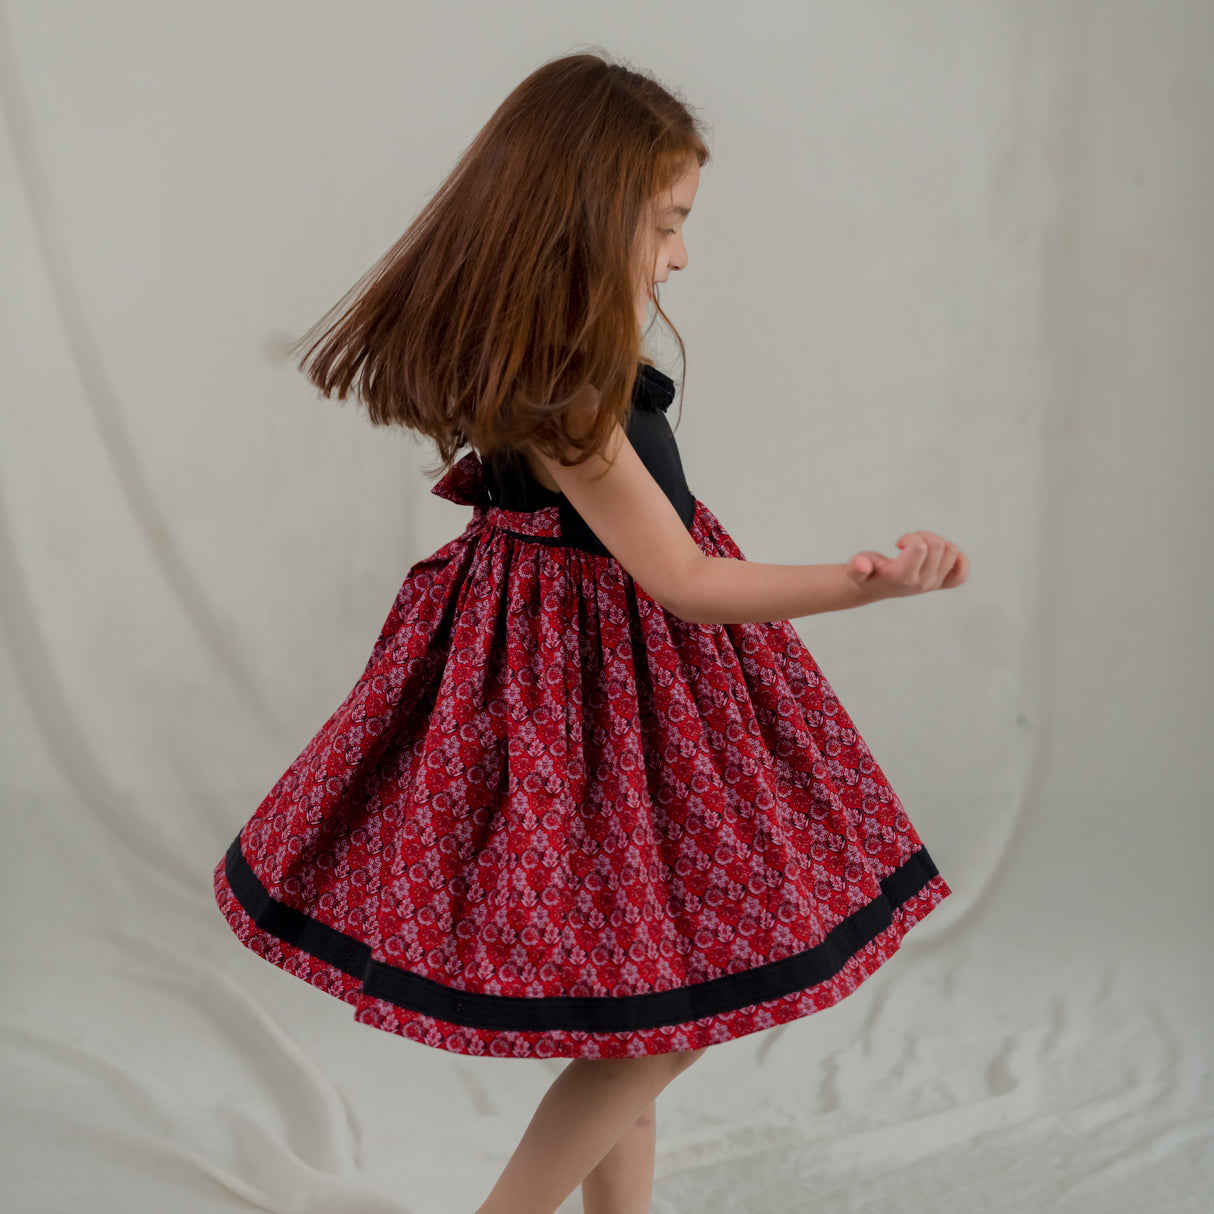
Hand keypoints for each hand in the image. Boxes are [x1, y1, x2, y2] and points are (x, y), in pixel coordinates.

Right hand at [846, 531, 968, 599]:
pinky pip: (961, 572)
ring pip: (951, 551)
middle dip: (924, 536)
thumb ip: (857, 567)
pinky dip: (956, 559)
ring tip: (920, 547)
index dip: (911, 537)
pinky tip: (938, 555)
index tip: (899, 544)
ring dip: (937, 542)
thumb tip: (861, 565)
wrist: (870, 588)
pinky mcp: (939, 584)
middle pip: (939, 546)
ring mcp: (932, 584)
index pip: (921, 547)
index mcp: (902, 577)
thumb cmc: (863, 573)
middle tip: (908, 543)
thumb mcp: (855, 568)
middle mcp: (921, 582)